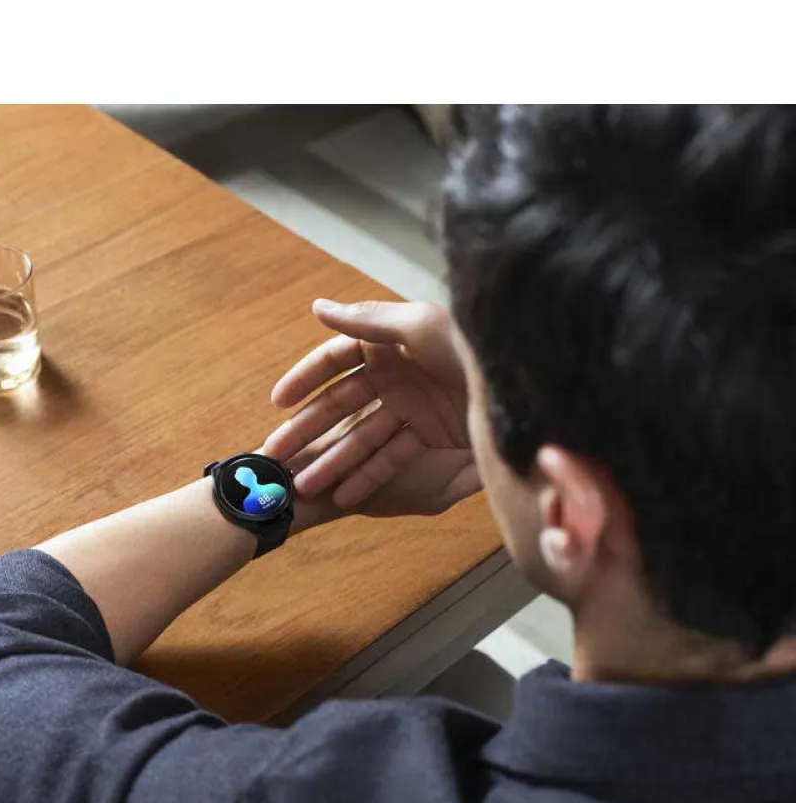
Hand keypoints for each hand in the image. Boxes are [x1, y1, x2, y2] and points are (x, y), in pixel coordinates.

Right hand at [264, 299, 477, 509]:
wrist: (525, 382)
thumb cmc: (468, 347)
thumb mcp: (418, 325)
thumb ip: (366, 319)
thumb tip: (317, 308)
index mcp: (391, 344)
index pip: (336, 360)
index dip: (305, 379)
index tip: (277, 402)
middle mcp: (398, 376)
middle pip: (342, 405)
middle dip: (309, 430)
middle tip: (276, 455)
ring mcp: (413, 409)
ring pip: (361, 436)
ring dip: (332, 460)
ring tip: (304, 484)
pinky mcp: (432, 438)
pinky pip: (392, 458)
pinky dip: (368, 475)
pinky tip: (344, 494)